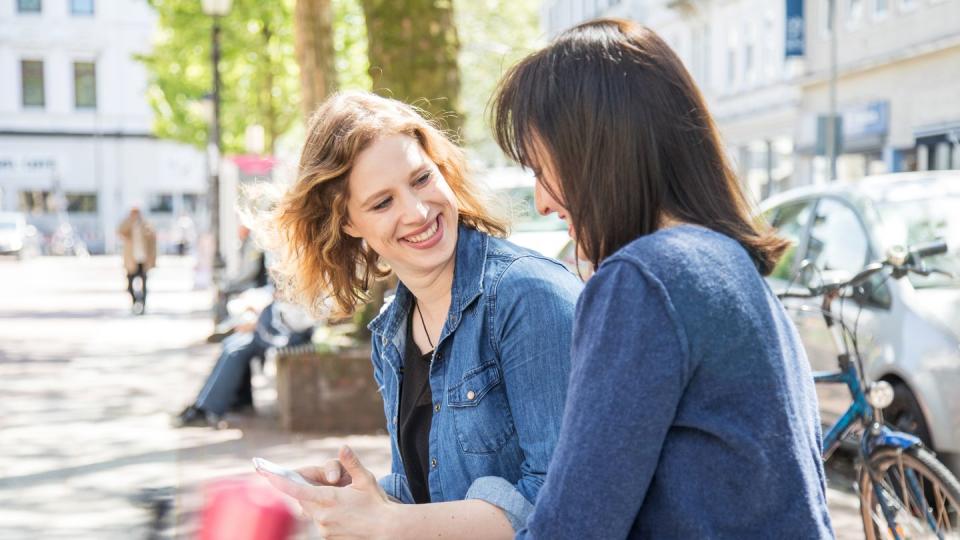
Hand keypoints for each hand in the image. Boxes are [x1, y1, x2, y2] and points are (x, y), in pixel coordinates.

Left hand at [257, 445, 397, 538]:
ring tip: (339, 501)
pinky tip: (342, 514)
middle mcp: (322, 515)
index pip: (296, 489)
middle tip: (319, 483)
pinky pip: (319, 522)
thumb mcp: (366, 480)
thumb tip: (343, 447)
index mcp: (329, 499)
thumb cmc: (377, 504)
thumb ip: (352, 463)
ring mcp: (323, 529)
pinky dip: (324, 515)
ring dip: (317, 503)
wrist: (387, 531)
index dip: (278, 481)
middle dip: (305, 490)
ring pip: (310, 511)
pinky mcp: (327, 538)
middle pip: (302, 499)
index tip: (265, 473)